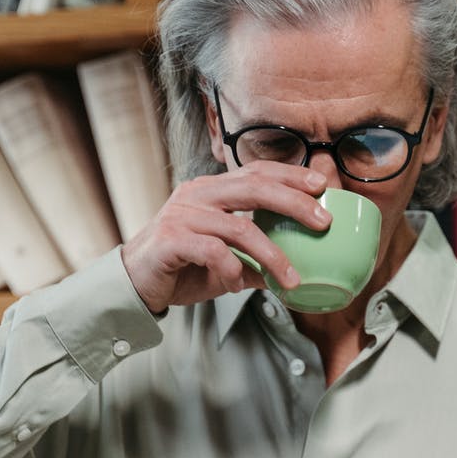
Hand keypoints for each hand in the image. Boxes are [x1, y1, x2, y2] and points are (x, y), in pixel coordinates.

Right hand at [121, 165, 331, 312]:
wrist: (133, 283)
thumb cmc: (181, 267)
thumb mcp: (225, 262)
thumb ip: (254, 261)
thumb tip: (292, 273)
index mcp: (211, 190)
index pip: (255, 172)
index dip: (290, 175)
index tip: (321, 186)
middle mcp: (197, 195)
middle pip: (253, 187)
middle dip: (293, 202)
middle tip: (323, 222)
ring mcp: (182, 215)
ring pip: (238, 226)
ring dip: (271, 254)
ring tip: (291, 278)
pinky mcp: (170, 240)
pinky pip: (212, 251)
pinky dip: (232, 269)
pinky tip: (239, 285)